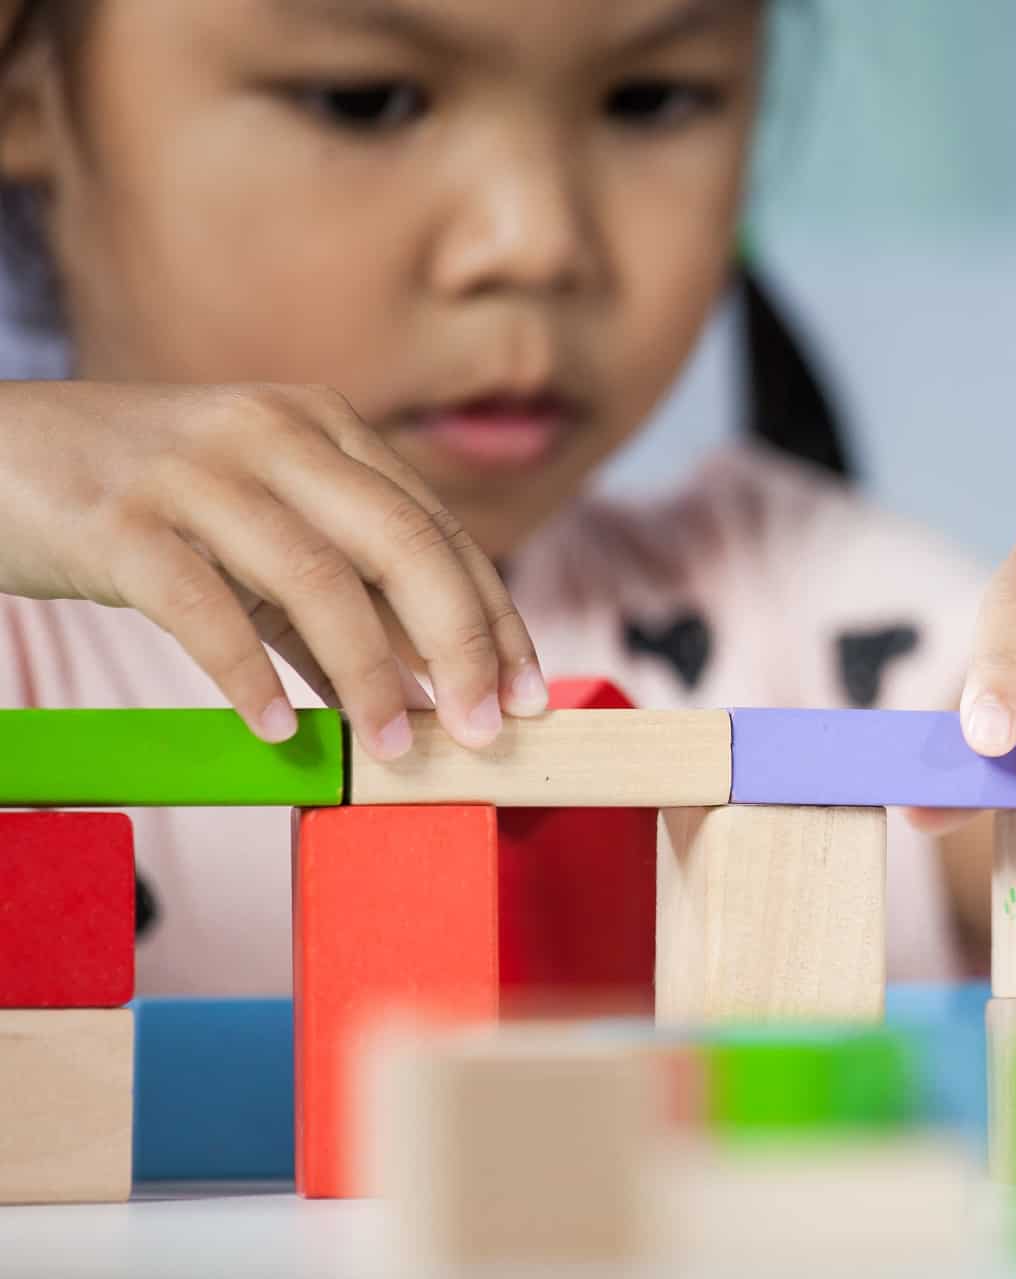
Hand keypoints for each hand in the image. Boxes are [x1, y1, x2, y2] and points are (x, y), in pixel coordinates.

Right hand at [0, 381, 545, 758]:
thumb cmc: (133, 503)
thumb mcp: (247, 536)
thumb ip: (326, 606)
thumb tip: (415, 693)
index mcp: (321, 426)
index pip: (437, 528)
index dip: (493, 615)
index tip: (529, 691)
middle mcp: (272, 433)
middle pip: (404, 544)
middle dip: (461, 645)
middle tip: (489, 728)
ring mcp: (195, 469)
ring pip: (318, 578)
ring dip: (371, 676)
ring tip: (398, 748)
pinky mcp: (120, 519)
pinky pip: (204, 608)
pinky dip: (248, 677)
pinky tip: (274, 730)